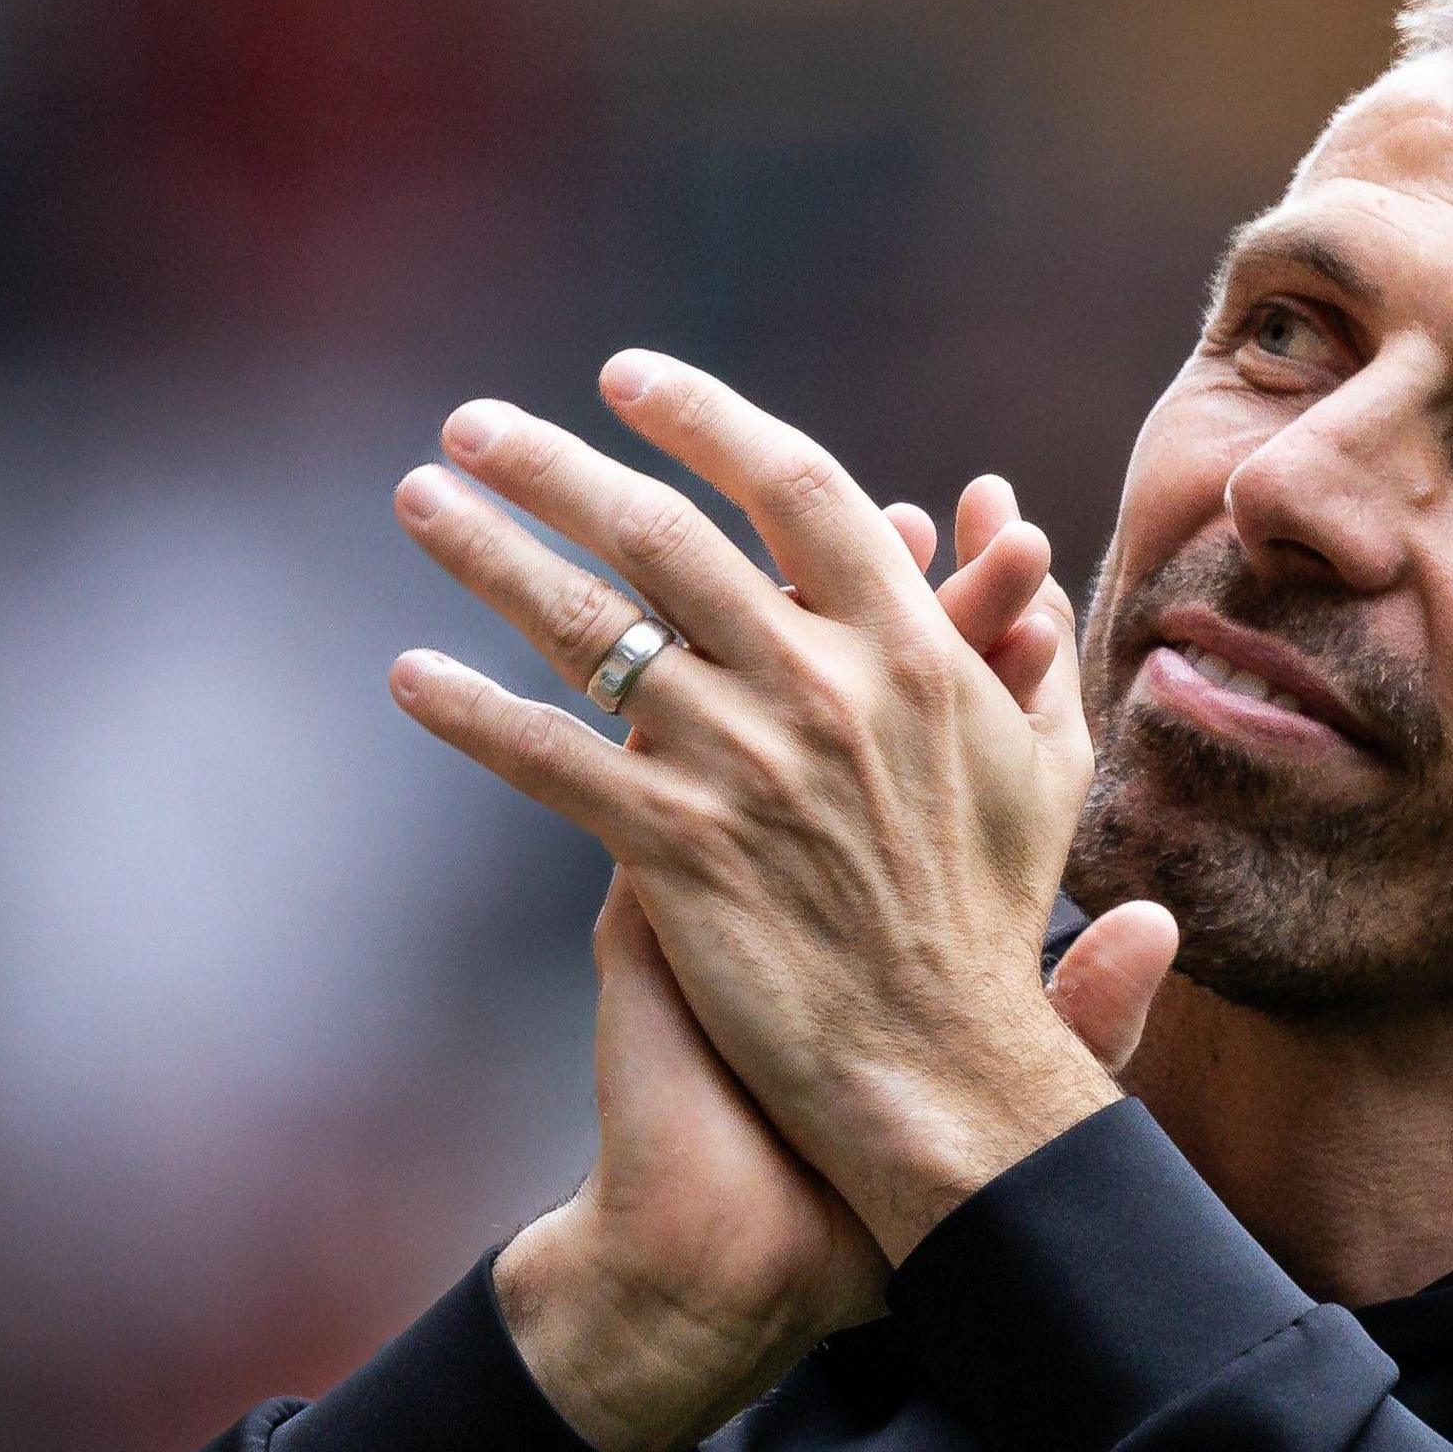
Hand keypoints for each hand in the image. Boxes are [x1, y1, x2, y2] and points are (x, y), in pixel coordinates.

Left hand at [390, 354, 1154, 1257]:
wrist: (945, 1073)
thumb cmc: (994, 921)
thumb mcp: (1043, 764)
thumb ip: (1020, 636)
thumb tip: (1006, 517)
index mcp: (906, 647)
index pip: (791, 485)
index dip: (703, 418)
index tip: (628, 378)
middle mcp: (818, 687)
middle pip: (659, 531)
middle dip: (552, 464)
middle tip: (474, 424)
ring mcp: (740, 767)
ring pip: (586, 628)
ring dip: (488, 553)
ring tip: (419, 502)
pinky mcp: (673, 855)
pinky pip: (548, 760)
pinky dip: (471, 714)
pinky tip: (409, 676)